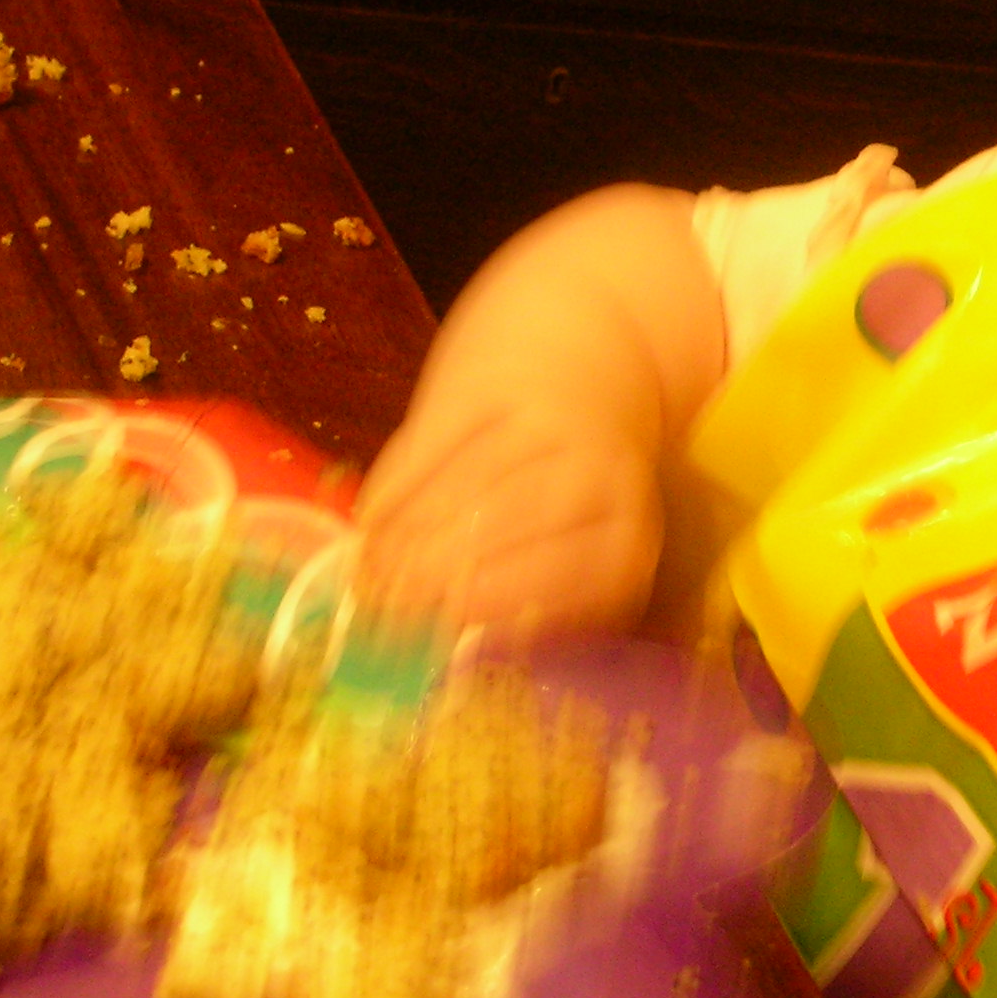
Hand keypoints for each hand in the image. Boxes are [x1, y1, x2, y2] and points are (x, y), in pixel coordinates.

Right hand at [353, 385, 663, 638]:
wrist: (600, 340)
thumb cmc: (581, 471)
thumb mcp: (587, 535)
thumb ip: (538, 591)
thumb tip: (459, 657)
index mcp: (627, 533)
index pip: (559, 585)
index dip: (489, 610)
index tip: (437, 637)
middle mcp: (598, 473)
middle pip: (504, 534)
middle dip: (437, 578)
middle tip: (384, 614)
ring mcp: (544, 420)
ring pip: (463, 491)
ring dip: (408, 541)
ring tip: (369, 576)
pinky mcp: (493, 381)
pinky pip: (433, 442)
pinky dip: (397, 485)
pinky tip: (371, 519)